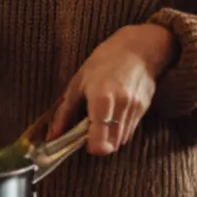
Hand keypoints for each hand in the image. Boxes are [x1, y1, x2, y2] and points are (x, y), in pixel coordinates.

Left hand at [49, 24, 177, 154]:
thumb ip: (65, 113)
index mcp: (101, 100)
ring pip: (121, 140)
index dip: (91, 148)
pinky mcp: (144, 109)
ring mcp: (135, 109)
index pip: (100, 142)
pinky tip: (112, 115)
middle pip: (111, 145)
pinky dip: (119, 130)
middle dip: (99, 145)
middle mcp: (121, 107)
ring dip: (109, 138)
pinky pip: (130, 130)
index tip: (83, 142)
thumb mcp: (77, 84)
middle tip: (88, 132)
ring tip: (99, 121)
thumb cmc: (103, 62)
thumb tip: (52, 136)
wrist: (139, 48)